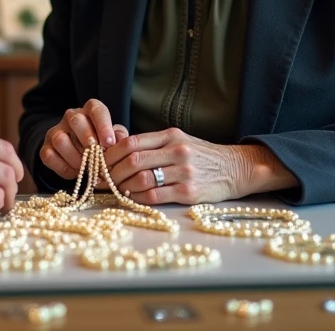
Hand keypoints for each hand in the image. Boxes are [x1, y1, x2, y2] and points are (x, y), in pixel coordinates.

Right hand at [39, 99, 128, 179]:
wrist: (82, 155)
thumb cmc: (102, 144)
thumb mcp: (114, 138)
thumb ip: (119, 137)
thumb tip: (121, 140)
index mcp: (91, 110)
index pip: (96, 110)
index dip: (103, 126)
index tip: (109, 143)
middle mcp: (72, 116)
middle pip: (76, 120)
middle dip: (87, 139)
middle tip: (97, 155)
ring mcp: (56, 131)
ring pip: (60, 139)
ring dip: (75, 157)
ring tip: (87, 168)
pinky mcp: (45, 147)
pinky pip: (49, 156)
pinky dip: (63, 167)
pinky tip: (75, 172)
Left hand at [104, 128, 293, 204]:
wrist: (236, 168)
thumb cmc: (202, 156)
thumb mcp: (179, 141)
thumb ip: (153, 145)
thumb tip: (118, 153)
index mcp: (171, 136)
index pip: (130, 142)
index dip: (109, 154)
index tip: (97, 163)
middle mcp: (177, 151)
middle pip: (132, 160)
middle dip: (110, 172)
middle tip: (99, 180)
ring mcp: (184, 172)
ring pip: (141, 179)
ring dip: (122, 187)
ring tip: (115, 190)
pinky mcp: (190, 192)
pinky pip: (155, 196)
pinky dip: (138, 198)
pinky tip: (132, 198)